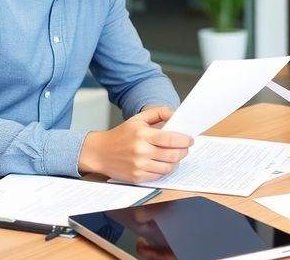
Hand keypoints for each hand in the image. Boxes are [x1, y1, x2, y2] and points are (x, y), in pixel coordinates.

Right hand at [78, 106, 192, 182]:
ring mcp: (139, 166)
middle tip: (185, 148)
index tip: (190, 139)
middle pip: (172, 155)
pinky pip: (159, 176)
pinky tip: (164, 163)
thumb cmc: (120, 135)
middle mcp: (141, 151)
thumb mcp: (137, 119)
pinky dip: (165, 170)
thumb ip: (157, 113)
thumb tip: (175, 114)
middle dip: (184, 151)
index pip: (170, 139)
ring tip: (176, 156)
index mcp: (142, 134)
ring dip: (177, 162)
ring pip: (168, 167)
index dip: (184, 140)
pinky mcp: (137, 177)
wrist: (99, 152)